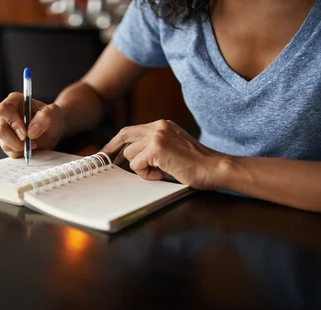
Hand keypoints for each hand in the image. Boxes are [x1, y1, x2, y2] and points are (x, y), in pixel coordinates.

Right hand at [0, 93, 65, 157]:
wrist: (54, 129)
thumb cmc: (52, 117)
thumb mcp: (54, 113)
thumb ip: (45, 117)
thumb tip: (31, 131)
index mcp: (14, 101)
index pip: (4, 110)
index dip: (13, 122)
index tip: (25, 133)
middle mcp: (7, 115)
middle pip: (0, 130)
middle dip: (15, 140)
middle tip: (29, 143)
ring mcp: (6, 130)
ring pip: (4, 143)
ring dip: (20, 147)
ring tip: (34, 144)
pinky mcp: (8, 142)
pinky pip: (10, 151)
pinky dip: (21, 153)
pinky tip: (30, 147)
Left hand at [101, 119, 230, 190]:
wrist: (215, 168)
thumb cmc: (196, 164)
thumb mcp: (172, 148)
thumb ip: (153, 147)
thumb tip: (128, 156)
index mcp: (162, 125)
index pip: (131, 131)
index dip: (116, 142)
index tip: (107, 152)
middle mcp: (158, 126)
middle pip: (124, 136)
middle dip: (110, 149)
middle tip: (105, 162)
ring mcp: (156, 136)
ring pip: (130, 155)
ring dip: (141, 169)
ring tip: (161, 173)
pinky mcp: (156, 148)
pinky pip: (136, 165)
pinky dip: (147, 175)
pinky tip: (163, 174)